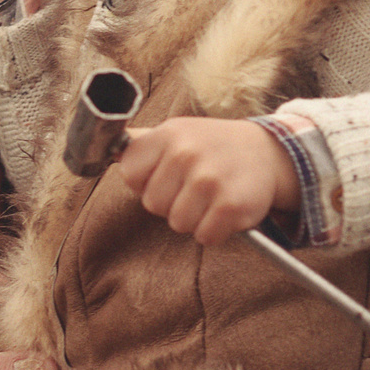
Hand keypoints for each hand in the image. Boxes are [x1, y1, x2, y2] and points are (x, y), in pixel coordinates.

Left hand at [114, 117, 298, 245]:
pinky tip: (226, 209)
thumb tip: (102, 147)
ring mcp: (209, 180)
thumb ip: (141, 143)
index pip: (130, 174)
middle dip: (172, 202)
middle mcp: (186, 154)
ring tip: (211, 196)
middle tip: (194, 186)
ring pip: (178, 223)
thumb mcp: (177, 133)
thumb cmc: (212, 146)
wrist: (267, 151)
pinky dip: (215, 231)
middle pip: (153, 205)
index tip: (165, 175)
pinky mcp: (231, 206)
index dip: (146, 182)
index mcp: (167, 135)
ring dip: (194, 218)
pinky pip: (205, 236)